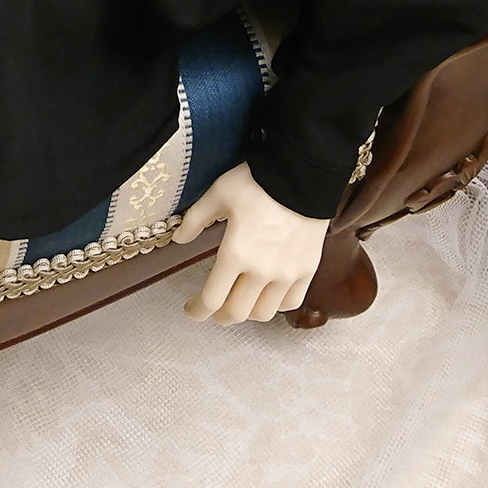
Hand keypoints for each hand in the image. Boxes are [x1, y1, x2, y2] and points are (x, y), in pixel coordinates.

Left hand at [172, 160, 327, 324]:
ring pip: (263, 314)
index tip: (192, 309)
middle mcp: (261, 271)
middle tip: (214, 307)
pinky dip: (276, 304)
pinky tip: (268, 293)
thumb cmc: (259, 182)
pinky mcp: (307, 270)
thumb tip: (180, 239)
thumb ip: (195, 219)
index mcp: (235, 254)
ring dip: (247, 312)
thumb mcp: (219, 193)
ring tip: (241, 300)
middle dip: (219, 314)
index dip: (197, 311)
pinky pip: (291, 302)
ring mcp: (286, 273)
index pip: (211, 300)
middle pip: (236, 313)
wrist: (302, 173)